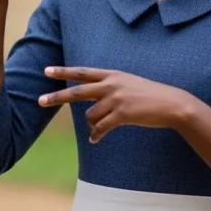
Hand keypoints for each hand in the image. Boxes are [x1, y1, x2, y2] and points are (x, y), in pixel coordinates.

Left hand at [38, 67, 194, 142]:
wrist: (171, 104)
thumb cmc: (150, 95)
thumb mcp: (128, 83)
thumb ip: (110, 87)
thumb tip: (93, 101)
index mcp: (112, 75)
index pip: (82, 72)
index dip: (63, 71)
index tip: (47, 70)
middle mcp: (111, 85)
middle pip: (77, 91)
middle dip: (57, 97)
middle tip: (40, 101)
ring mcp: (116, 99)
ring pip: (90, 115)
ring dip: (92, 124)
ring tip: (99, 128)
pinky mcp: (122, 114)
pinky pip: (101, 128)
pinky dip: (96, 135)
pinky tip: (95, 139)